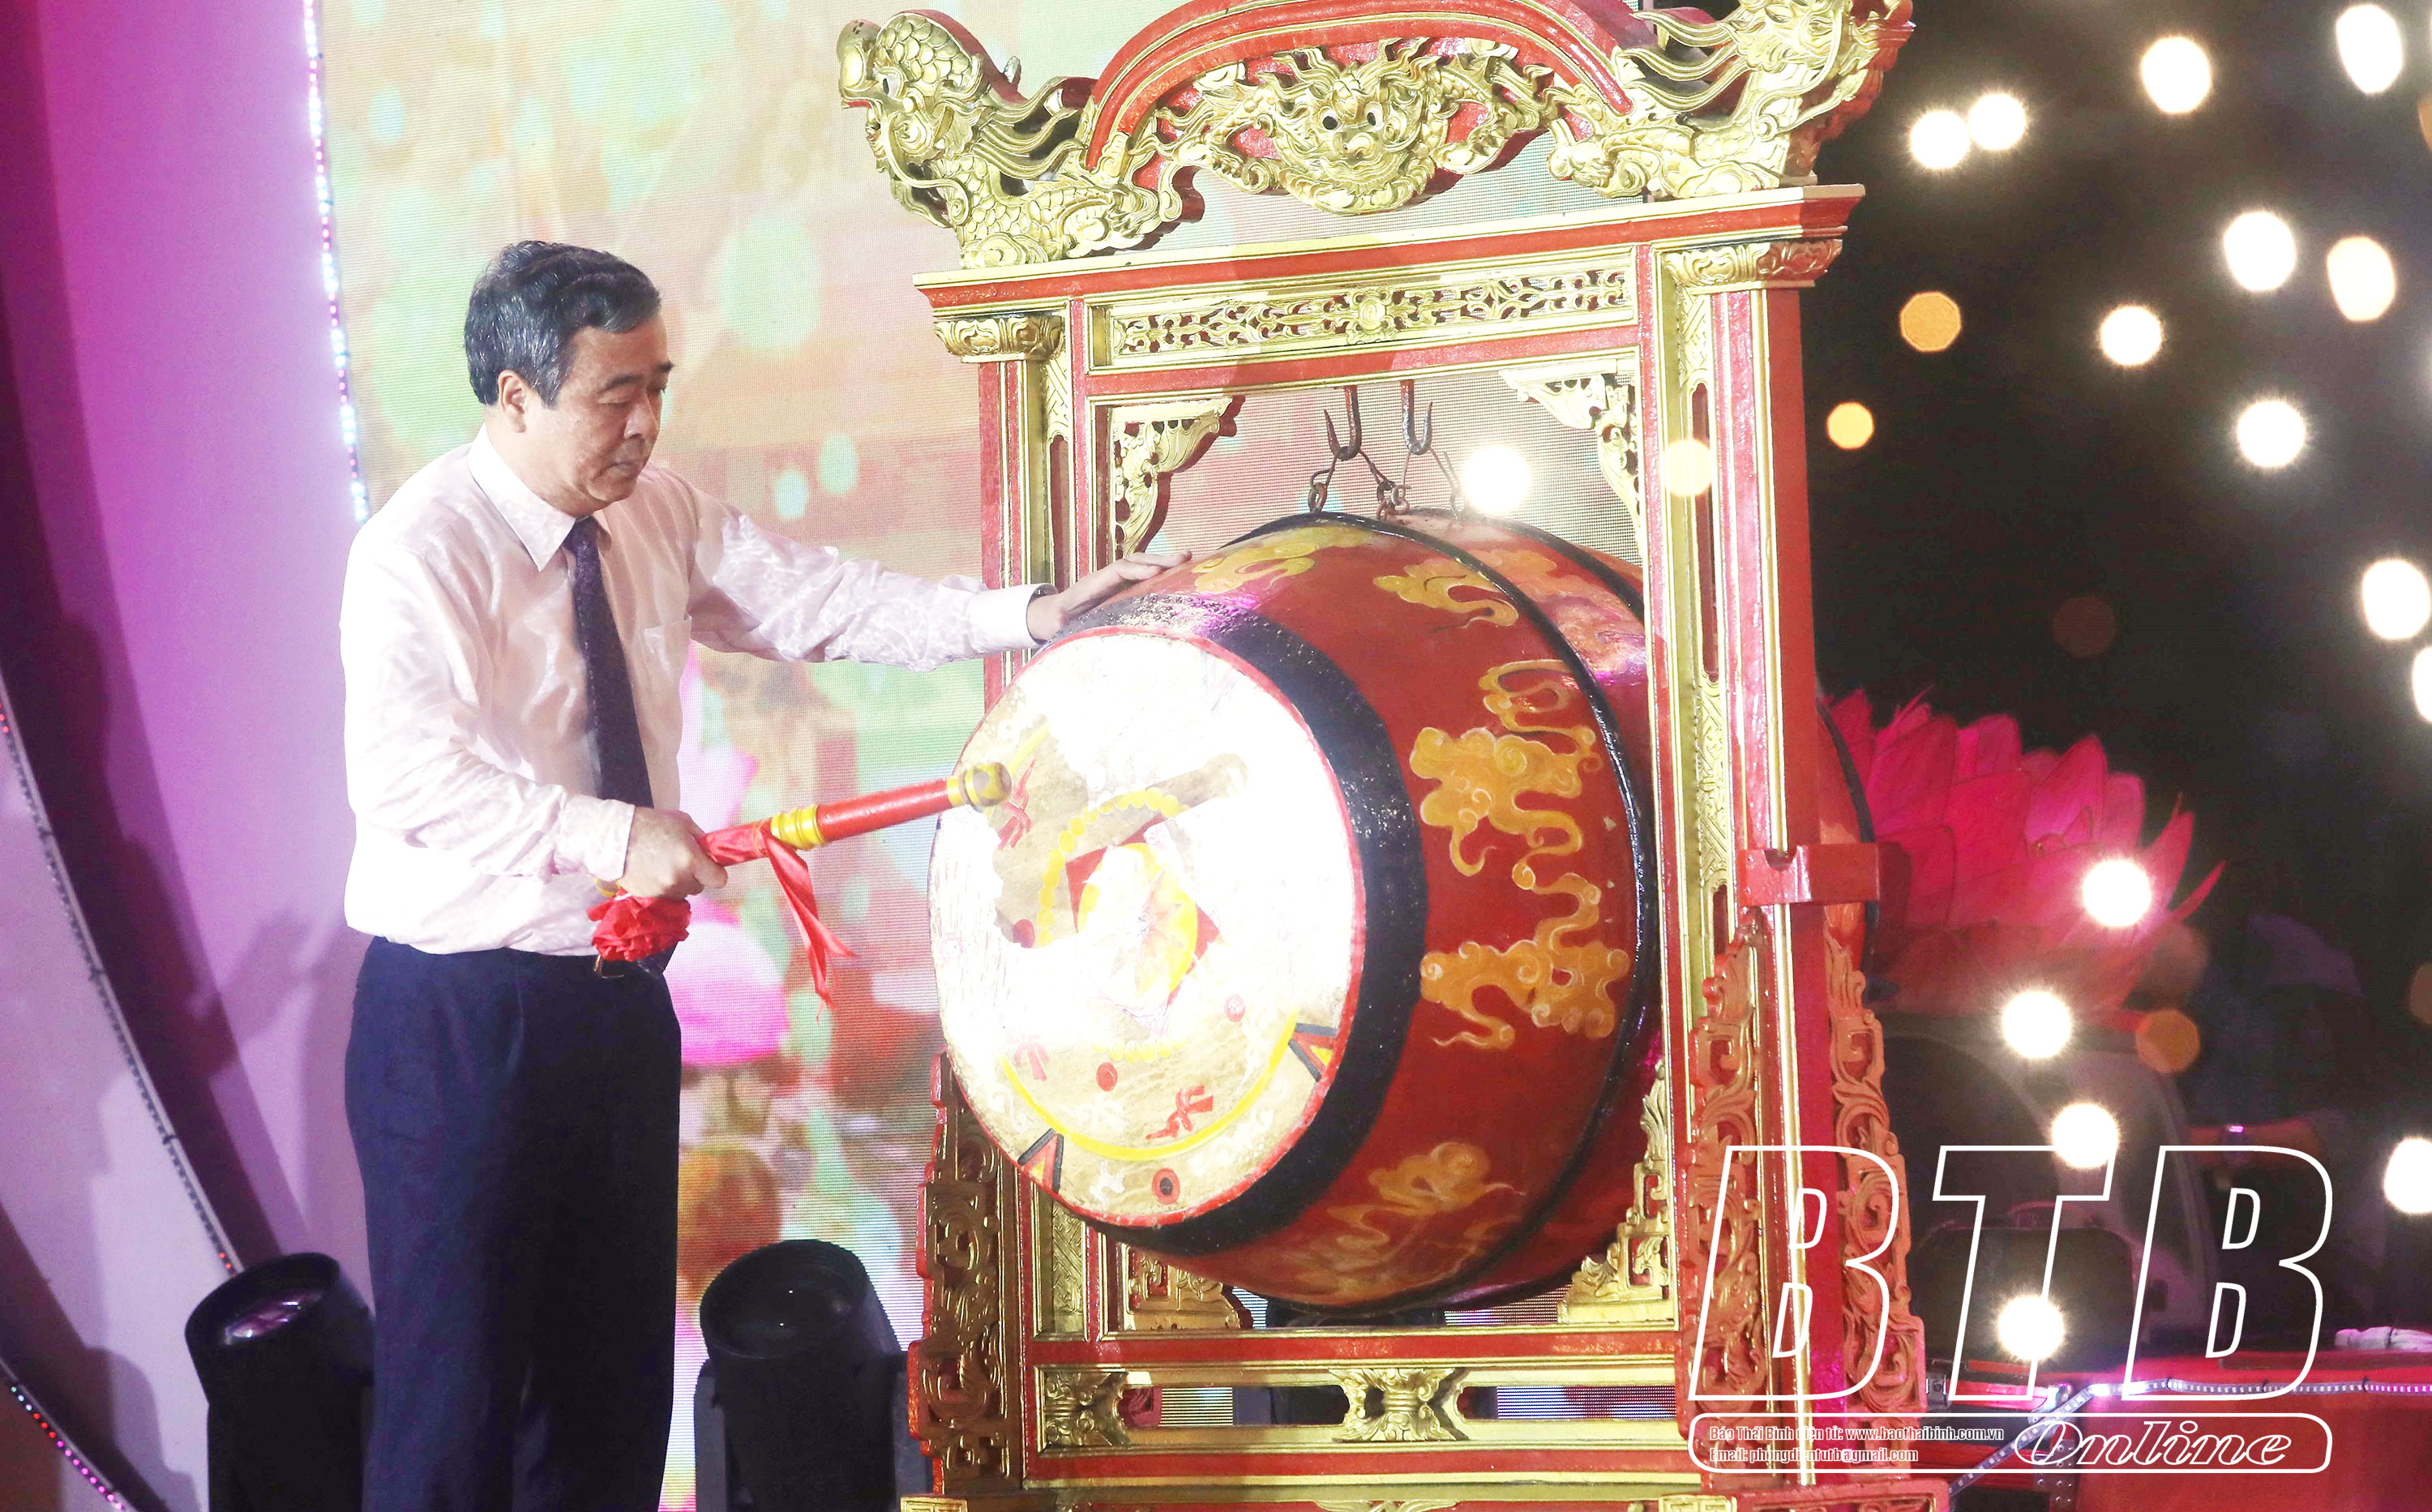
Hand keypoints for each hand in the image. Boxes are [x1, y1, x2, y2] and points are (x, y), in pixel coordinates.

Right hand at [615, 807, 728, 899]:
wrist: (613, 837)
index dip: (715, 872)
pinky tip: (651, 871)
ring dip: (679, 882)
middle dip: (695, 876)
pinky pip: (665, 895)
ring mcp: (663, 891)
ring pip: (682, 892)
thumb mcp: (683, 822)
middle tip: (682, 861)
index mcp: (691, 861)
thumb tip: (710, 851)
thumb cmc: (650, 824)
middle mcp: (679, 880)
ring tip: (664, 865)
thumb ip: (701, 839)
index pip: (719, 880)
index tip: (709, 865)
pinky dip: (662, 886)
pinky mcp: (648, 896)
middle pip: (699, 887)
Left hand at [1025, 551, 1191, 640]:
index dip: (1136, 571)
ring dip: (1164, 562)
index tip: (1156, 574)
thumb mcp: (1057, 622)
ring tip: (1188, 559)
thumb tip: (1059, 622)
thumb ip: (1060, 621)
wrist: (1055, 612)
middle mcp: (1107, 577)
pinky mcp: (1124, 586)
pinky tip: (1181, 571)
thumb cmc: (1058, 620)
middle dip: (1158, 560)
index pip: (1117, 571)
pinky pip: (1144, 575)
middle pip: (1134, 562)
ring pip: (1141, 565)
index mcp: (1092, 585)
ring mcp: (1117, 580)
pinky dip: (1162, 571)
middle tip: (1183, 559)